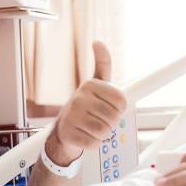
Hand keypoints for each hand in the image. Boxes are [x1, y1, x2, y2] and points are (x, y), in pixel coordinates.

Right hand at [47, 41, 126, 165]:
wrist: (64, 128)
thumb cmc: (85, 106)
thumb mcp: (97, 83)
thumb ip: (103, 63)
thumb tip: (98, 42)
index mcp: (90, 85)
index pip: (121, 101)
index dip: (120, 109)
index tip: (110, 107)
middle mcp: (79, 98)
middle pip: (114, 117)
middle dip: (111, 122)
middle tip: (100, 119)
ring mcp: (72, 116)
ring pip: (105, 131)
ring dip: (103, 133)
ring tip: (93, 127)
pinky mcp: (69, 133)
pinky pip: (94, 143)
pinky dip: (94, 143)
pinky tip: (86, 135)